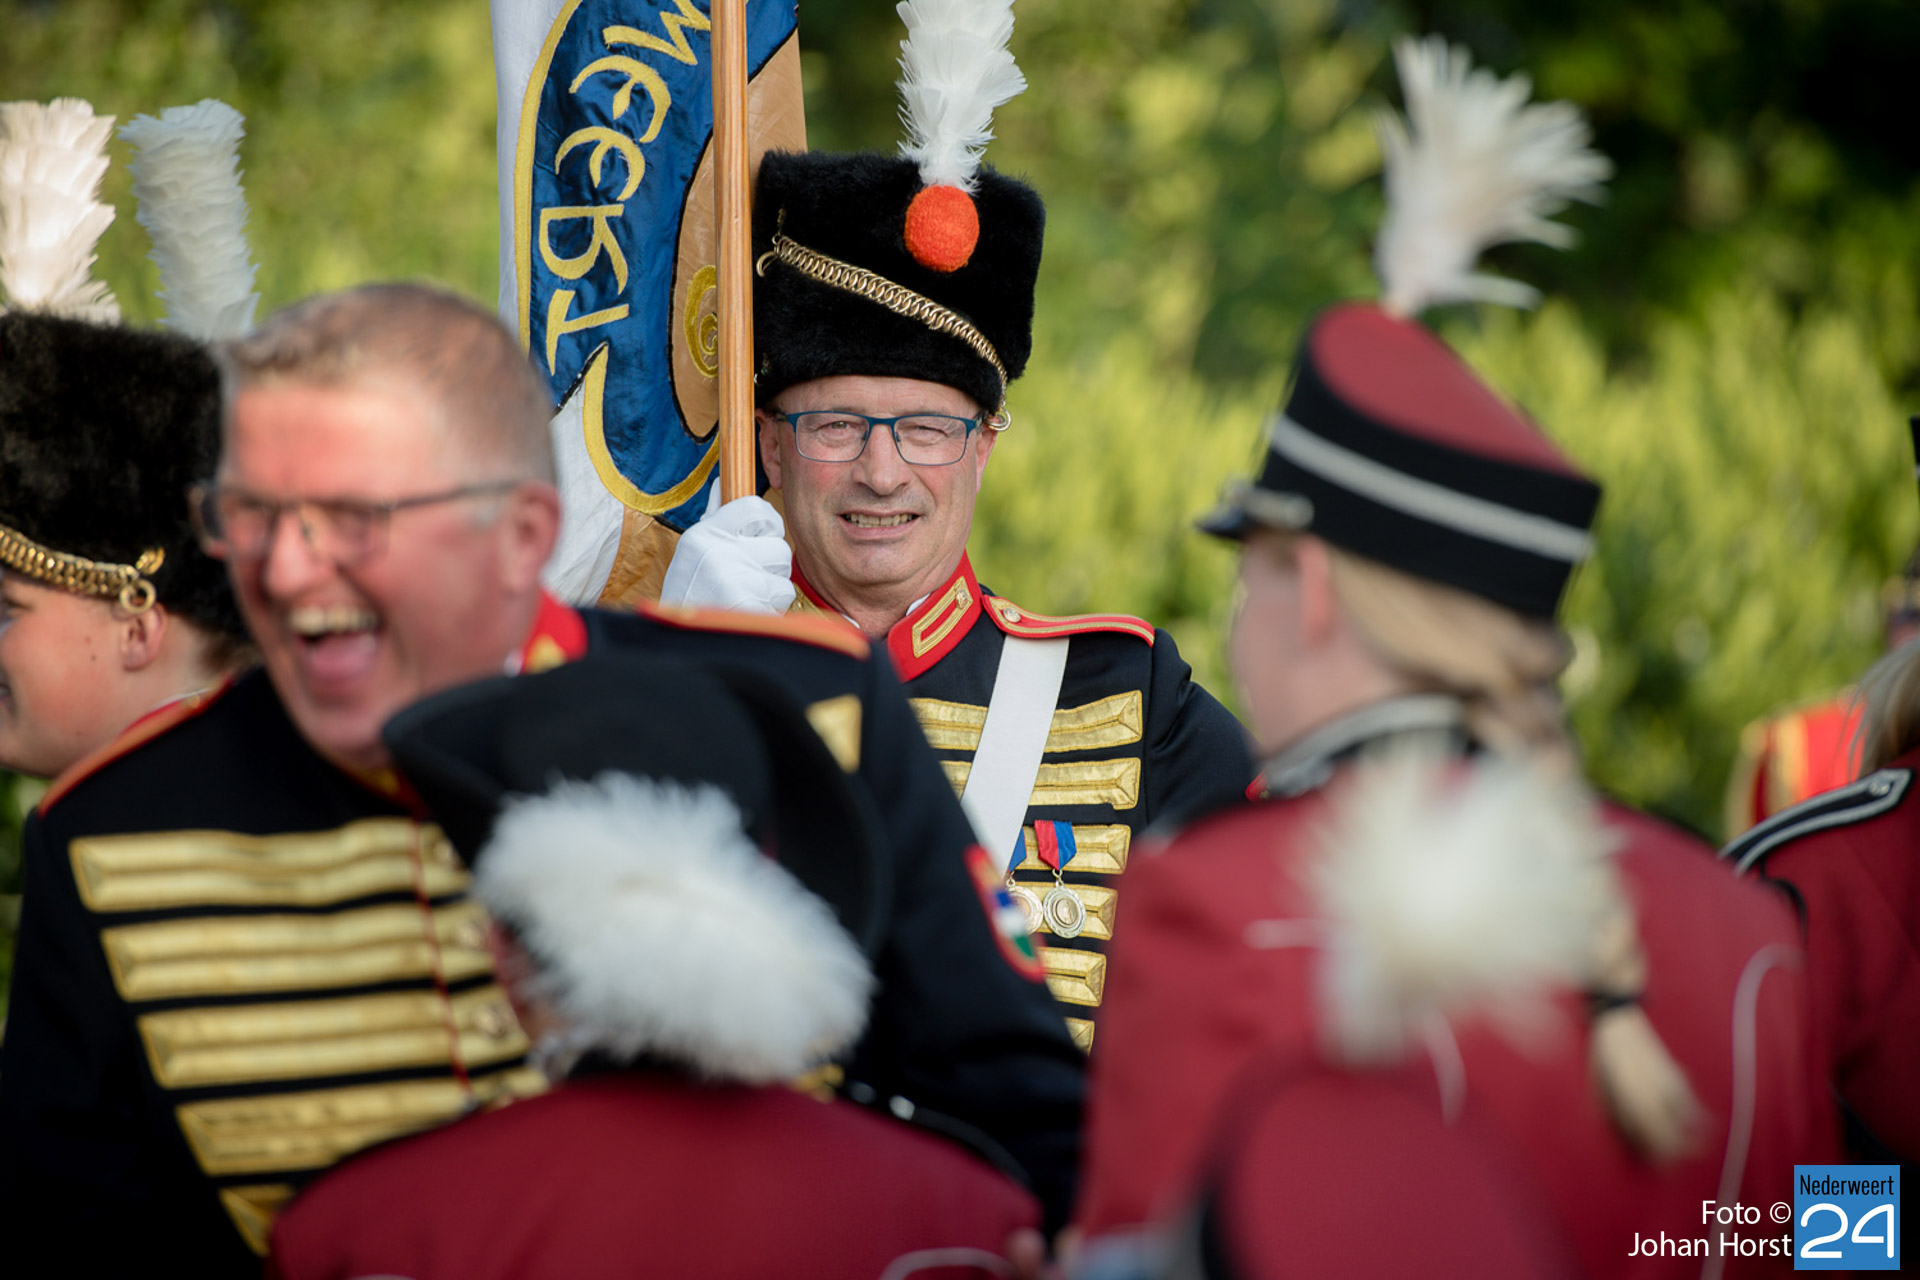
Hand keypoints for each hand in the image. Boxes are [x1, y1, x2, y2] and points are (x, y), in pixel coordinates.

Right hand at [658, 481, 796, 613]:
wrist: (678, 639)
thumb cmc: (689, 592)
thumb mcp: (692, 551)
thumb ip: (713, 517)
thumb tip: (722, 483)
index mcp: (704, 535)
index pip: (754, 507)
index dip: (767, 521)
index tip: (761, 535)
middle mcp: (720, 553)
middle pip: (779, 546)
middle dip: (771, 563)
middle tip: (748, 576)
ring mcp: (736, 580)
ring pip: (784, 575)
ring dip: (771, 588)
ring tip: (744, 596)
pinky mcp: (750, 606)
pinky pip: (782, 598)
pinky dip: (771, 607)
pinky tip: (747, 612)